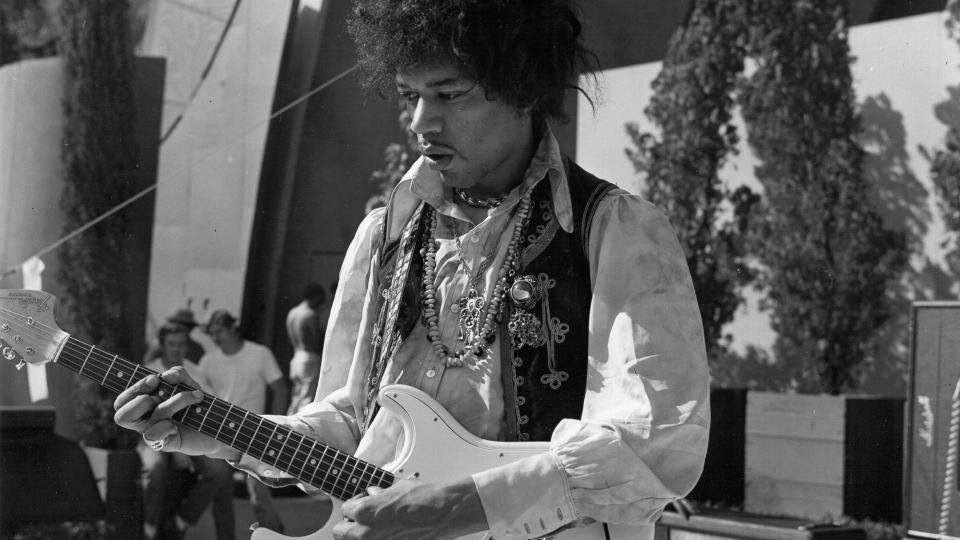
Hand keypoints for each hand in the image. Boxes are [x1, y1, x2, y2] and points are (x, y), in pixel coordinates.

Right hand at [113, 366, 203, 452]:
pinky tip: (179, 424)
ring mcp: (153, 435)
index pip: (121, 402)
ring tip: (193, 398)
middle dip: (141, 400)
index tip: (155, 379)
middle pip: (121, 416)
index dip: (133, 389)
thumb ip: (178, 374)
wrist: (217, 425)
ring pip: (150, 418)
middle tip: (161, 396)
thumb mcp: (188, 384)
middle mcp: (143, 422)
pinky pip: (154, 436)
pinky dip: (167, 426)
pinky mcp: (165, 444)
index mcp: (142, 407)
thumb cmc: (195, 404)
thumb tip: (166, 376)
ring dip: (173, 403)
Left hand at [333, 478, 487, 539]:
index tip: (362, 504)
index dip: (355, 504)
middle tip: (360, 519)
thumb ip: (379, 494)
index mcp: (364, 512)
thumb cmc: (423, 499)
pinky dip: (382, 538)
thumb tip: (374, 495)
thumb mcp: (396, 488)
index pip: (346, 509)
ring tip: (378, 527)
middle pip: (340, 532)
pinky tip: (392, 532)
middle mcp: (366, 533)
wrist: (444, 513)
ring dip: (362, 534)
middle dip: (349, 524)